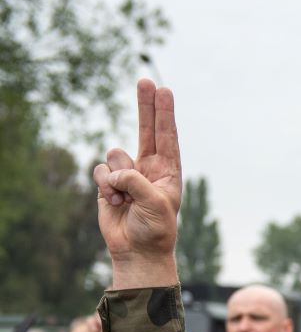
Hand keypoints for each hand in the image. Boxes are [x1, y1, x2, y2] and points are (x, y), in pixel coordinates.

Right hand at [93, 80, 182, 287]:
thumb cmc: (155, 229)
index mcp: (169, 171)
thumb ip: (136, 180)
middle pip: (146, 129)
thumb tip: (114, 170)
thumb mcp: (155, 203)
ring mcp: (128, 174)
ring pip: (115, 155)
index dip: (165, 113)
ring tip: (125, 199)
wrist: (138, 251)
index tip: (165, 91)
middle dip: (145, 106)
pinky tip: (115, 202)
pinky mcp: (109, 183)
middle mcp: (149, 168)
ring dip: (117, 177)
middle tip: (146, 80)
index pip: (168, 137)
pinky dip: (105, 186)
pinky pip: (100, 171)